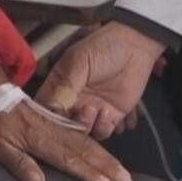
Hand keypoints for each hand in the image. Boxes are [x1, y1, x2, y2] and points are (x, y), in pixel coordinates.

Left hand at [0, 63, 132, 180]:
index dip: (89, 173)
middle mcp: (53, 130)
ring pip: (87, 139)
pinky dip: (97, 142)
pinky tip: (105, 152)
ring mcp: (57, 122)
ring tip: (123, 171)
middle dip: (108, 165)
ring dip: (107, 156)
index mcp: (39, 138)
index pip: (69, 159)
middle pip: (86, 149)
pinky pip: (80, 132)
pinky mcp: (56, 118)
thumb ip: (19, 163)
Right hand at [37, 22, 164, 139]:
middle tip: (77, 112)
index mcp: (58, 87)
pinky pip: (101, 132)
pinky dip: (102, 127)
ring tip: (93, 108)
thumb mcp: (80, 61)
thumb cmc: (104, 47)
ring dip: (85, 125)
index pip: (45, 109)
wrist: (136, 48)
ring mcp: (90, 111)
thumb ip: (66, 84)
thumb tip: (51, 106)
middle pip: (61, 126)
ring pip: (80, 133)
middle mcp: (71, 102)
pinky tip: (107, 111)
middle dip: (67, 126)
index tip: (52, 119)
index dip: (46, 118)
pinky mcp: (109, 118)